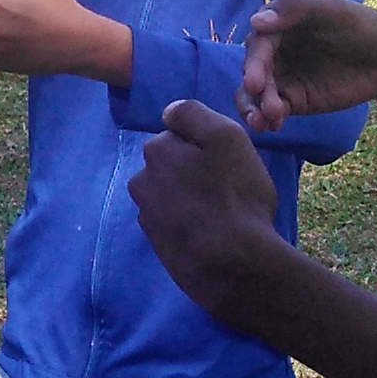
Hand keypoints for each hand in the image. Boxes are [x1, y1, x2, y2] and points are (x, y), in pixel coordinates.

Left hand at [127, 101, 290, 324]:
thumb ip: (194, 116)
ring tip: (220, 215)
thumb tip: (168, 113)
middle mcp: (141, 180)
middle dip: (194, 173)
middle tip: (227, 190)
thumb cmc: (235, 196)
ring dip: (190, 199)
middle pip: (173, 166)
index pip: (181, 136)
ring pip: (172, 195)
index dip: (207, 147)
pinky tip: (210, 233)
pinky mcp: (155, 244)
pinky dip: (189, 224)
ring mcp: (146, 214)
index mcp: (156, 151)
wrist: (230, 264)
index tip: (226, 164)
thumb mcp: (227, 138)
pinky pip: (174, 222)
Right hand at [238, 0, 376, 132]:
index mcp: (277, 27)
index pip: (258, 45)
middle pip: (252, 71)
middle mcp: (274, 52)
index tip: (254, 81)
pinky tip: (273, 125)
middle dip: (253, 89)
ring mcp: (283, 78)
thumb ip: (294, 10)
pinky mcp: (294, 101)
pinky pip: (273, 110)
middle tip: (262, 103)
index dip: (255, 63)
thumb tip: (256, 22)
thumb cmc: (359, 24)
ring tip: (262, 122)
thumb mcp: (330, 9)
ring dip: (253, 108)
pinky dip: (268, 118)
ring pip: (256, 94)